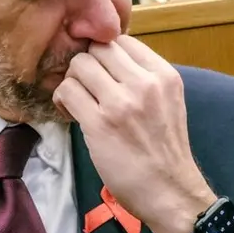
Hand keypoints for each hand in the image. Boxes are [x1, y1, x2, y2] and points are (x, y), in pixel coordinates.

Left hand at [54, 36, 214, 232]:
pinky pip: (67, 90)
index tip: (101, 72)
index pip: (122, 40)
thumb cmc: (164, 150)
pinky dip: (63, 98)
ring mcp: (121, 102)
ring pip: (79, 64)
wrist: (171, 192)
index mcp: (164, 75)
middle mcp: (145, 83)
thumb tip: (107, 58)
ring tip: (77, 100)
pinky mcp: (99, 123)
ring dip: (73, 80)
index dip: (105, 54)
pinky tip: (71, 112)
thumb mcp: (167, 101)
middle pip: (99, 47)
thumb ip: (143, 77)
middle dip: (87, 64)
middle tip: (85, 85)